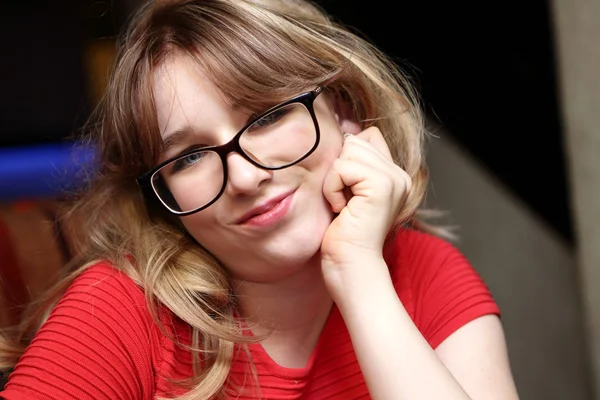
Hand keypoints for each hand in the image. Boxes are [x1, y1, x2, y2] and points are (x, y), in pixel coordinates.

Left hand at [321, 127, 411, 298]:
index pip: (366, 137)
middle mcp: (399, 175)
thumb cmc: (344, 236)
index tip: (347, 193)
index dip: (346, 159)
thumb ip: (352, 165)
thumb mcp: (348, 194)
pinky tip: (342, 211)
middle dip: (339, 171)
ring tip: (344, 206)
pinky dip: (333, 189)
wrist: (352, 267)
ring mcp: (394, 179)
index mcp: (394, 175)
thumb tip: (343, 133)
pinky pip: (341, 168)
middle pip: (355, 140)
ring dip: (334, 180)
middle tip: (345, 203)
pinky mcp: (382, 185)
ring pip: (348, 151)